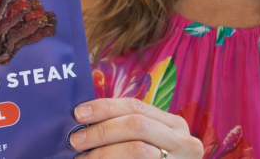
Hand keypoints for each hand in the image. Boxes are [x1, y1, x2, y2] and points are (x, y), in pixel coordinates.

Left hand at [70, 98, 203, 158]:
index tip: (79, 113)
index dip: (105, 107)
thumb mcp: (150, 142)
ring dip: (103, 153)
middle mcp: (183, 142)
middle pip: (137, 125)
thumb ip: (126, 129)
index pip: (136, 106)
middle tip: (75, 140)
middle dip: (101, 130)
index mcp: (174, 125)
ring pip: (136, 149)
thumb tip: (85, 119)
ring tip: (82, 158)